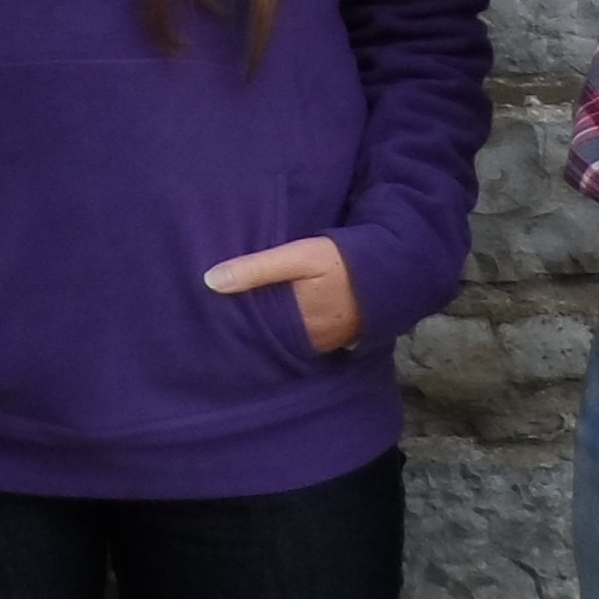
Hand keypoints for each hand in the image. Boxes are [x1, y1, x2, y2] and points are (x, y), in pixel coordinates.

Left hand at [206, 236, 359, 352]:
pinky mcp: (334, 336)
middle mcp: (305, 340)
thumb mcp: (298, 256)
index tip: (206, 319)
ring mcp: (322, 341)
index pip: (250, 330)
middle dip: (245, 332)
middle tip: (215, 324)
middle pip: (266, 339)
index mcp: (291, 322)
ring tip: (239, 322)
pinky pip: (302, 339)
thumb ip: (257, 268)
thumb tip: (210, 280)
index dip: (230, 325)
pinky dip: (287, 332)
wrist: (392, 271)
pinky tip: (275, 321)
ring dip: (266, 332)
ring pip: (283, 341)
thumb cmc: (341, 260)